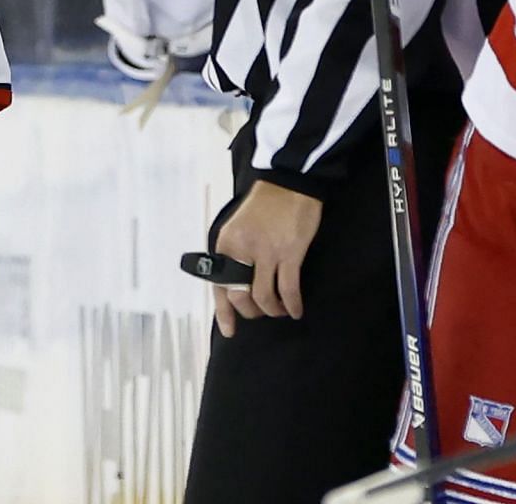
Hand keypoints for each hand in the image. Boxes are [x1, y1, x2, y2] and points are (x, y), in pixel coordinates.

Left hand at [210, 180, 322, 337]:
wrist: (288, 184)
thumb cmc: (263, 207)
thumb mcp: (237, 229)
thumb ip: (234, 255)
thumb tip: (236, 285)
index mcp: (225, 245)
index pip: (219, 286)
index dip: (223, 312)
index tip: (229, 330)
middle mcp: (241, 251)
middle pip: (241, 296)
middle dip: (252, 311)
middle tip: (262, 313)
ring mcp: (266, 252)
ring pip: (265, 297)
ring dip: (273, 310)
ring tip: (280, 311)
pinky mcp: (289, 253)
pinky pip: (289, 289)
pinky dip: (292, 304)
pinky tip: (296, 310)